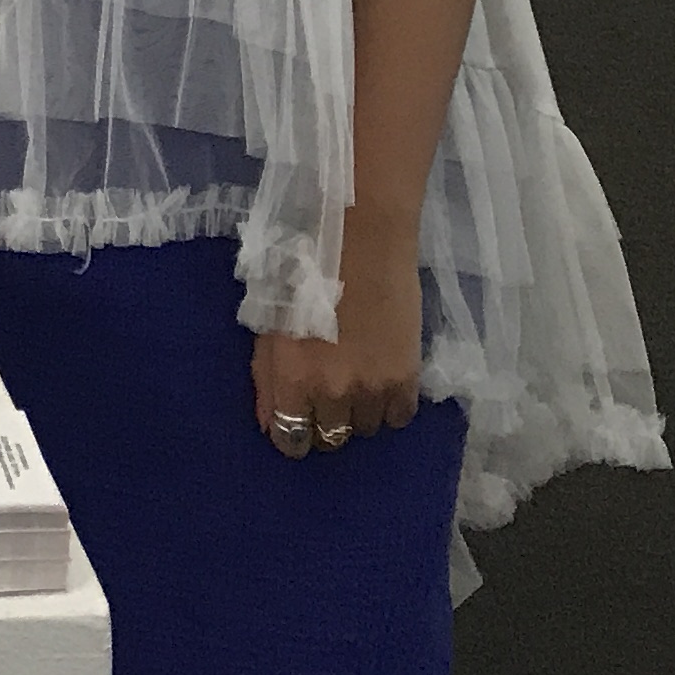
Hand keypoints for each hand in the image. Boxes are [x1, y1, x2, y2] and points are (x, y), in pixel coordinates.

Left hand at [251, 225, 421, 456]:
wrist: (362, 234)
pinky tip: (382, 380)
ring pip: (364, 429)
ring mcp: (373, 387)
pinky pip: (399, 417)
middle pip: (329, 438)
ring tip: (355, 379)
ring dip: (357, 412)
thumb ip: (267, 376)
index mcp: (292, 376)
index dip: (292, 435)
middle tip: (325, 393)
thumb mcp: (268, 318)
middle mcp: (332, 391)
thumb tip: (270, 425)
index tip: (296, 421)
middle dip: (323, 422)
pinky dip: (389, 406)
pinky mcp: (407, 375)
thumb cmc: (302, 264)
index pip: (291, 440)